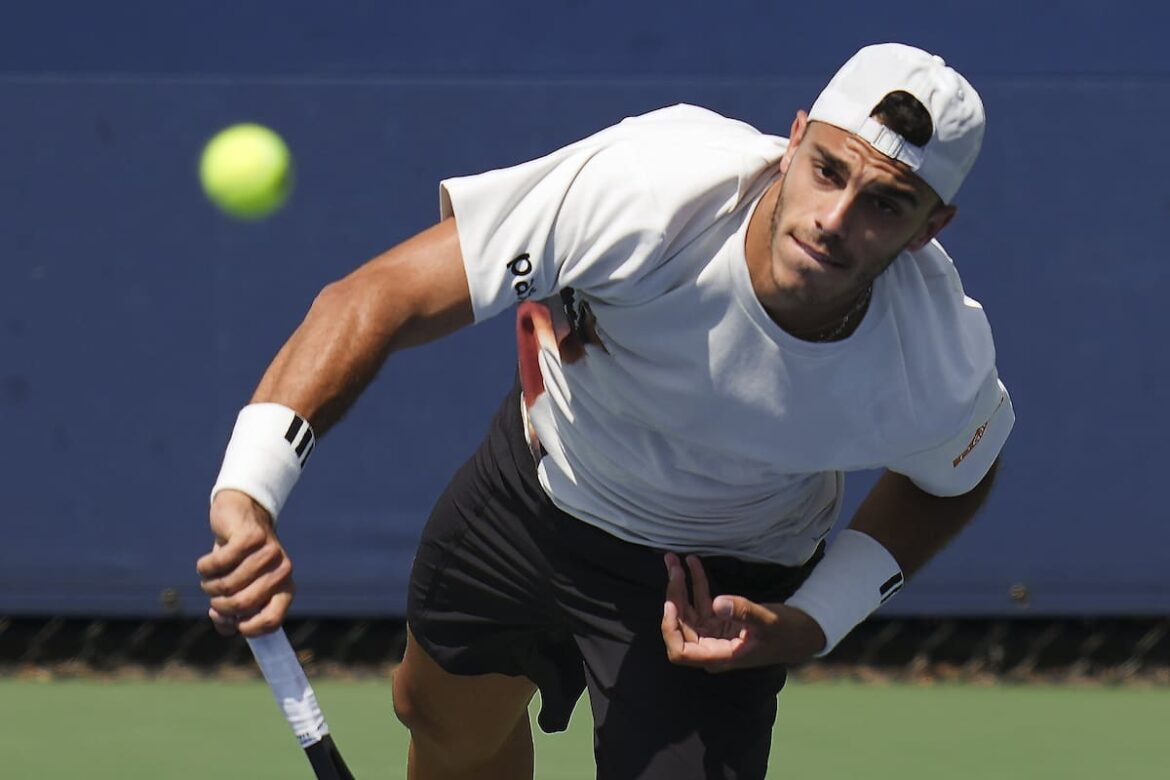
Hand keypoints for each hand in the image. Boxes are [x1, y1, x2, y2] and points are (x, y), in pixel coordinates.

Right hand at [196, 489, 294, 636]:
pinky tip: (205, 564)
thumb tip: (226, 626)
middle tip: (212, 597)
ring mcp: (269, 553)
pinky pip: (219, 563)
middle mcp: (283, 571)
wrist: (240, 514)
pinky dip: (205, 567)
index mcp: (285, 589)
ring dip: (210, 585)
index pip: (272, 621)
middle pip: (244, 605)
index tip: (230, 622)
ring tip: (209, 578)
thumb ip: (231, 612)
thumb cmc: (238, 559)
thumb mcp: (236, 587)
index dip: (247, 628)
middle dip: (220, 606)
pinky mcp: (251, 537)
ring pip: (228, 585)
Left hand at [660, 553, 826, 671]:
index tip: (671, 604)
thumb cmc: (786, 632)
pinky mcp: (719, 621)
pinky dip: (696, 583)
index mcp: (719, 655)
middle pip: (680, 625)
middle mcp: (711, 647)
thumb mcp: (767, 620)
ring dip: (680, 586)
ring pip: (687, 611)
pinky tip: (692, 563)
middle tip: (674, 568)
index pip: (680, 651)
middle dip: (674, 597)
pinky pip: (701, 602)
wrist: (801, 633)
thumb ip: (743, 612)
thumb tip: (717, 602)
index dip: (670, 629)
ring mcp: (714, 633)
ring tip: (674, 560)